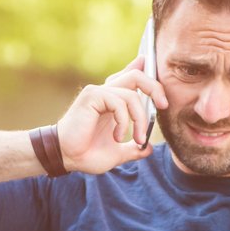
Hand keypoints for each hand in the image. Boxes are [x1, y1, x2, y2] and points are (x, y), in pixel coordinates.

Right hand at [56, 56, 169, 174]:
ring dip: (140, 119)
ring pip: (132, 93)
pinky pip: (119, 102)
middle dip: (155, 87)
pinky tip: (117, 136)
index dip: (146, 72)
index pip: (131, 78)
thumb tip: (148, 149)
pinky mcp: (92, 96)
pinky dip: (125, 121)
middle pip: (136, 76)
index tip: (159, 80)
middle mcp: (105, 93)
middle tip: (163, 105)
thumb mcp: (117, 153)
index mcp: (111, 102)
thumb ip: (132, 149)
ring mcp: (98, 93)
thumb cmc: (85, 154)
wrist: (66, 158)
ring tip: (138, 139)